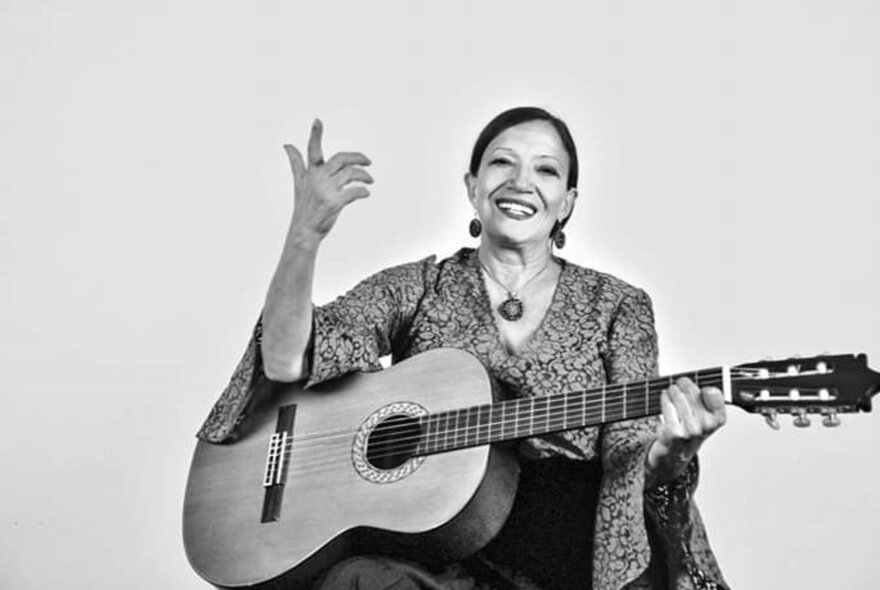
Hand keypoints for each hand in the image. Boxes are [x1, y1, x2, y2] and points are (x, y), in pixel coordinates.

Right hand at [283, 119, 372, 241]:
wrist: (304, 231)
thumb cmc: (304, 207)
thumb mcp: (299, 183)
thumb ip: (296, 163)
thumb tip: (287, 145)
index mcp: (311, 173)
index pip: (313, 150)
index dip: (315, 135)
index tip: (317, 120)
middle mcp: (317, 179)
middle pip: (341, 159)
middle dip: (357, 157)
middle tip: (368, 161)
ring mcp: (325, 190)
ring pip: (351, 174)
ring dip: (364, 176)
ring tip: (370, 181)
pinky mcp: (333, 203)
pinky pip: (354, 191)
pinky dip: (363, 191)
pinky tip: (366, 193)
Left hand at [646, 377, 726, 484]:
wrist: (676, 454)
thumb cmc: (690, 430)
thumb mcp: (707, 416)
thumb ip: (712, 400)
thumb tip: (710, 390)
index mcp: (718, 420)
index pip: (714, 394)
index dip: (704, 388)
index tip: (697, 387)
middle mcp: (707, 426)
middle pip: (691, 391)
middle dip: (683, 384)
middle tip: (678, 384)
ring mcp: (690, 430)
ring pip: (678, 395)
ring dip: (671, 390)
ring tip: (670, 391)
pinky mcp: (674, 432)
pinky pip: (667, 404)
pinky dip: (664, 398)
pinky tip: (665, 398)